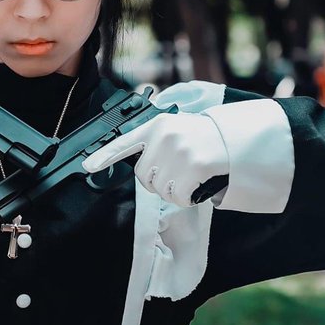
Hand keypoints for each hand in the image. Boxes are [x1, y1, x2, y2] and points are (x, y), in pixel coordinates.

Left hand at [81, 112, 228, 206]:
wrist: (236, 140)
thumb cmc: (203, 138)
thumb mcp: (176, 129)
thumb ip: (154, 142)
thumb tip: (138, 166)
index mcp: (158, 125)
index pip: (125, 142)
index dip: (104, 156)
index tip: (88, 166)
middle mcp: (166, 136)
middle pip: (144, 176)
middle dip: (158, 180)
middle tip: (178, 170)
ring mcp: (180, 151)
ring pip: (161, 189)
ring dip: (174, 190)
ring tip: (190, 174)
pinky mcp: (195, 166)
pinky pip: (178, 197)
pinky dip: (188, 198)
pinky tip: (198, 184)